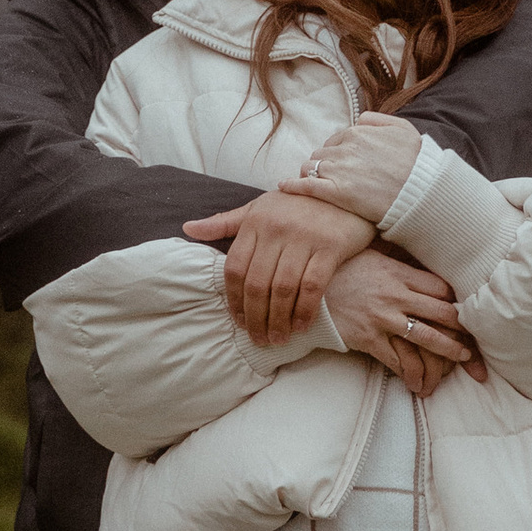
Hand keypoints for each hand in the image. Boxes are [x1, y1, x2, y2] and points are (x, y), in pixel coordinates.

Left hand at [182, 189, 374, 343]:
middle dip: (255, 317)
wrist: (344, 190)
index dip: (234, 300)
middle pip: (257, 284)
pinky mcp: (330, 247)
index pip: (235, 269)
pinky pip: (313, 286)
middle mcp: (276, 230)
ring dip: (278, 320)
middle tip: (258, 339)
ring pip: (283, 289)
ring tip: (278, 338)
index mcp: (255, 223)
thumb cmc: (296, 204)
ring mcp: (304, 238)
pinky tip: (301, 326)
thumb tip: (187, 229)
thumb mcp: (258, 208)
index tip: (239, 321)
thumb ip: (224, 222)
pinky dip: (305, 310)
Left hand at [286, 113, 419, 227]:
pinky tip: (283, 186)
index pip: (336, 139)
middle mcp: (345, 148)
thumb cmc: (417, 162)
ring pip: (311, 167)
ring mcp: (338, 170)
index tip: (343, 163)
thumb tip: (359, 120)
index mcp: (358, 132)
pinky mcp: (335, 192)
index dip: (338, 152)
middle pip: (321, 153)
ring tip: (317, 184)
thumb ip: (378, 119)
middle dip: (324, 163)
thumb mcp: (403, 128)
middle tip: (332, 176)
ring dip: (312, 174)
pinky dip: (292, 184)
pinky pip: (305, 185)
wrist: (423, 191)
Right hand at [322, 249, 480, 395]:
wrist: (306, 289)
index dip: (459, 300)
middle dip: (463, 328)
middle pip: (442, 313)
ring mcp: (383, 319)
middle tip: (477, 337)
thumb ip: (399, 262)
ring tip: (463, 357)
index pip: (441, 288)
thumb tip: (423, 259)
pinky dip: (412, 372)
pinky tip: (422, 379)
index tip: (469, 309)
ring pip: (426, 338)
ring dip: (449, 350)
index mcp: (399, 274)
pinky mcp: (368, 339)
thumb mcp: (373, 256)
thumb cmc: (342, 269)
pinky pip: (397, 359)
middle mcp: (395, 296)